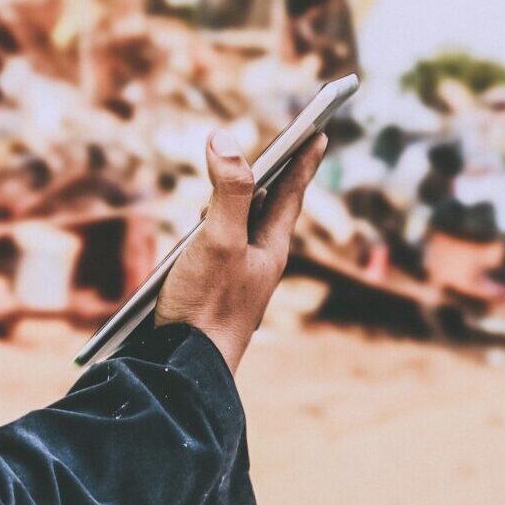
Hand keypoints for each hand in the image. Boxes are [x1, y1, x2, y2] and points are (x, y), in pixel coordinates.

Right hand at [155, 126, 323, 371]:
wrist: (183, 371)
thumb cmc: (207, 306)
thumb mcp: (219, 238)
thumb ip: (228, 189)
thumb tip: (226, 138)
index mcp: (271, 249)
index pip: (292, 192)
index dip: (303, 159)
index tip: (321, 133)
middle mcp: (258, 262)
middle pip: (266, 207)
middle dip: (269, 174)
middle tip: (282, 147)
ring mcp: (235, 279)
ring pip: (239, 228)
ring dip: (234, 200)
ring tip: (228, 178)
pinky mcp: (211, 293)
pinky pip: (217, 249)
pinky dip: (211, 228)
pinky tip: (196, 233)